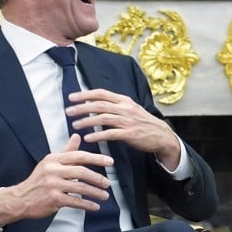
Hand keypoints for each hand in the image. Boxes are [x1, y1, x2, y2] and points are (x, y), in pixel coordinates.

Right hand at [0, 134, 113, 226]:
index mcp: (53, 159)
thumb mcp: (51, 162)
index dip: (96, 158)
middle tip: (108, 183)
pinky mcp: (53, 199)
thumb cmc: (39, 180)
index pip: (79, 156)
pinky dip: (87, 204)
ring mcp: (52, 185)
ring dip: (95, 192)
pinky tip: (95, 206)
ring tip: (105, 196)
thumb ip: (66, 151)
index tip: (110, 161)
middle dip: (98, 178)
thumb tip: (77, 136)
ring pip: (80, 187)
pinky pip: (75, 201)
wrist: (20, 198)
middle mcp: (52, 170)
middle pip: (81, 172)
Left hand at [66, 88, 180, 169]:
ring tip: (75, 125)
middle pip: (99, 105)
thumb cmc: (144, 123)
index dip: (85, 94)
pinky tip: (88, 138)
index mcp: (124, 101)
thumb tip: (96, 104)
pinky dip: (98, 135)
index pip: (101, 93)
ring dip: (87, 121)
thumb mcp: (132, 109)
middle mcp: (125, 109)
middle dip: (81, 107)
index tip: (72, 97)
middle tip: (69, 111)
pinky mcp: (130, 134)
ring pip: (103, 118)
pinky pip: (110, 134)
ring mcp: (128, 121)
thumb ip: (116, 106)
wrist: (162, 135)